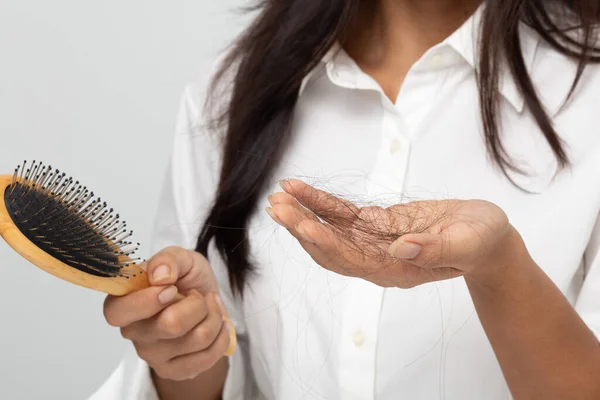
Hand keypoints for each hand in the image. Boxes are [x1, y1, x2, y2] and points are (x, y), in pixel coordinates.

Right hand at [103, 246, 235, 380]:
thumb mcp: (181, 257)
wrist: (206, 303)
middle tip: (198, 295)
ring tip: (210, 307)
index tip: (171, 288)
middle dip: (198, 304)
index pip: (117, 312)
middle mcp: (133, 332)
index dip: (148, 300)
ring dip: (214, 316)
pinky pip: (208, 357)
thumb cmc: (186, 279)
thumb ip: (168, 259)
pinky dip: (221, 335)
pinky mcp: (173, 371)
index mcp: (123, 302)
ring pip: (198, 338)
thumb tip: (160, 275)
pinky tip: (218, 324)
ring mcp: (152, 355)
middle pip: (171, 325)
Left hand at [266, 179, 521, 288]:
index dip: (327, 245)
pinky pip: (341, 212)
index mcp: (396, 271)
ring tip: (278, 198)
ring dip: (302, 215)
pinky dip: (319, 201)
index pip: (353, 261)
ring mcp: (372, 241)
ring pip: (329, 230)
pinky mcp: (374, 222)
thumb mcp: (468, 244)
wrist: (485, 235)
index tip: (305, 227)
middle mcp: (376, 260)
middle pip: (330, 248)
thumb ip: (435, 249)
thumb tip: (400, 249)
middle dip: (302, 229)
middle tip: (278, 208)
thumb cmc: (482, 241)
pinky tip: (298, 188)